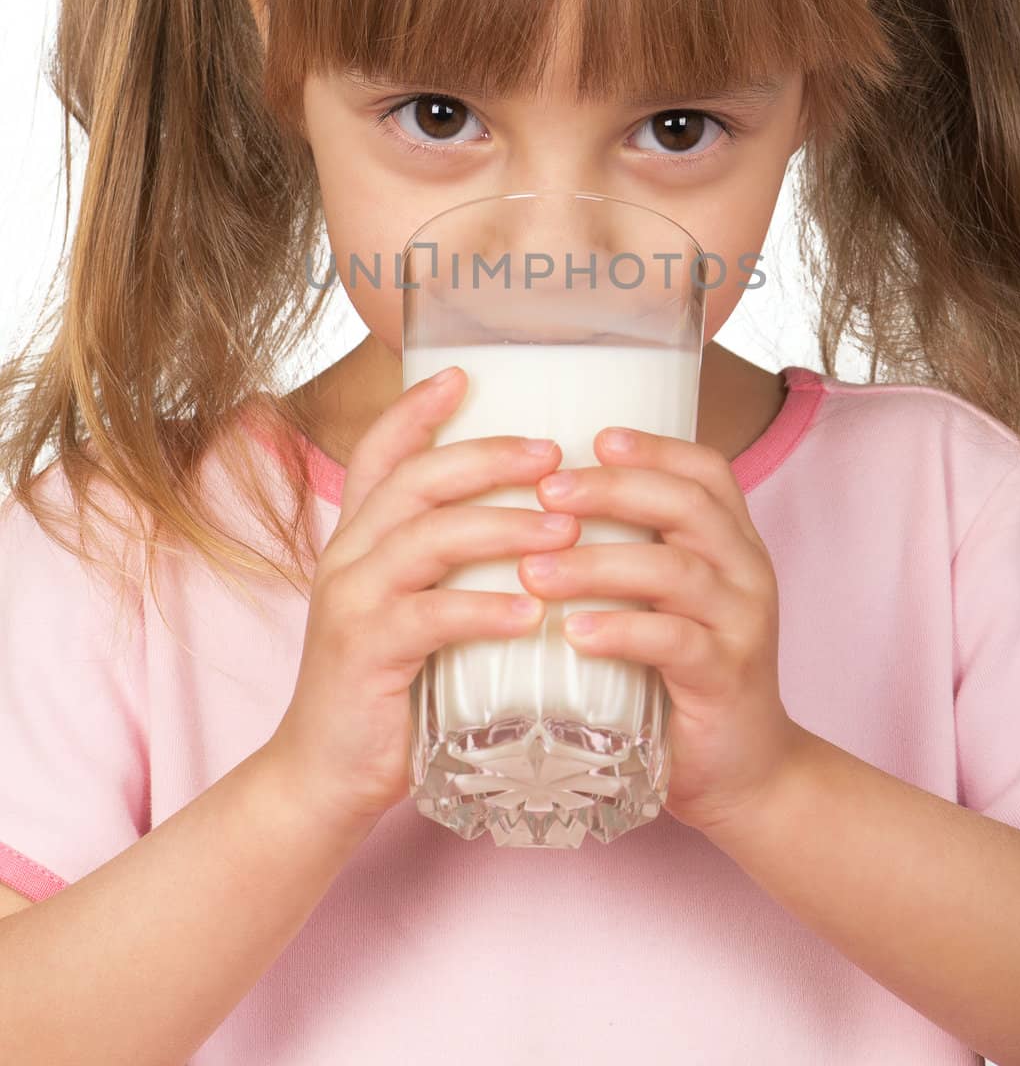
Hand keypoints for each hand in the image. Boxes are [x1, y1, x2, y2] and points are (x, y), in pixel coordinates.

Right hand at [263, 367, 579, 844]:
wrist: (326, 775)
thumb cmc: (389, 689)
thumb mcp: (411, 609)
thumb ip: (449, 566)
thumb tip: (534, 523)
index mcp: (359, 538)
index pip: (380, 452)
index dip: (418, 408)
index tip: (465, 374)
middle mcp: (347, 556)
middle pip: (417, 480)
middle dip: (489, 458)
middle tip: (553, 455)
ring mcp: (351, 602)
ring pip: (429, 538)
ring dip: (502, 527)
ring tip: (563, 532)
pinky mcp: (364, 654)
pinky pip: (429, 617)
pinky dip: (484, 611)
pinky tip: (533, 614)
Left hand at [518, 426, 807, 837]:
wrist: (745, 771)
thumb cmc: (683, 675)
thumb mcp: (664, 601)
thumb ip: (630, 553)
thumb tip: (538, 505)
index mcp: (732, 542)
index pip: (705, 470)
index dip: (653, 447)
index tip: (594, 437)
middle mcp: (747, 570)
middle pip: (686, 504)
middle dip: (611, 490)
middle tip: (545, 492)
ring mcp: (742, 624)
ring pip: (673, 570)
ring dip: (597, 563)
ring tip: (534, 570)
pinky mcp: (727, 679)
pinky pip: (675, 642)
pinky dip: (622, 631)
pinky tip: (574, 633)